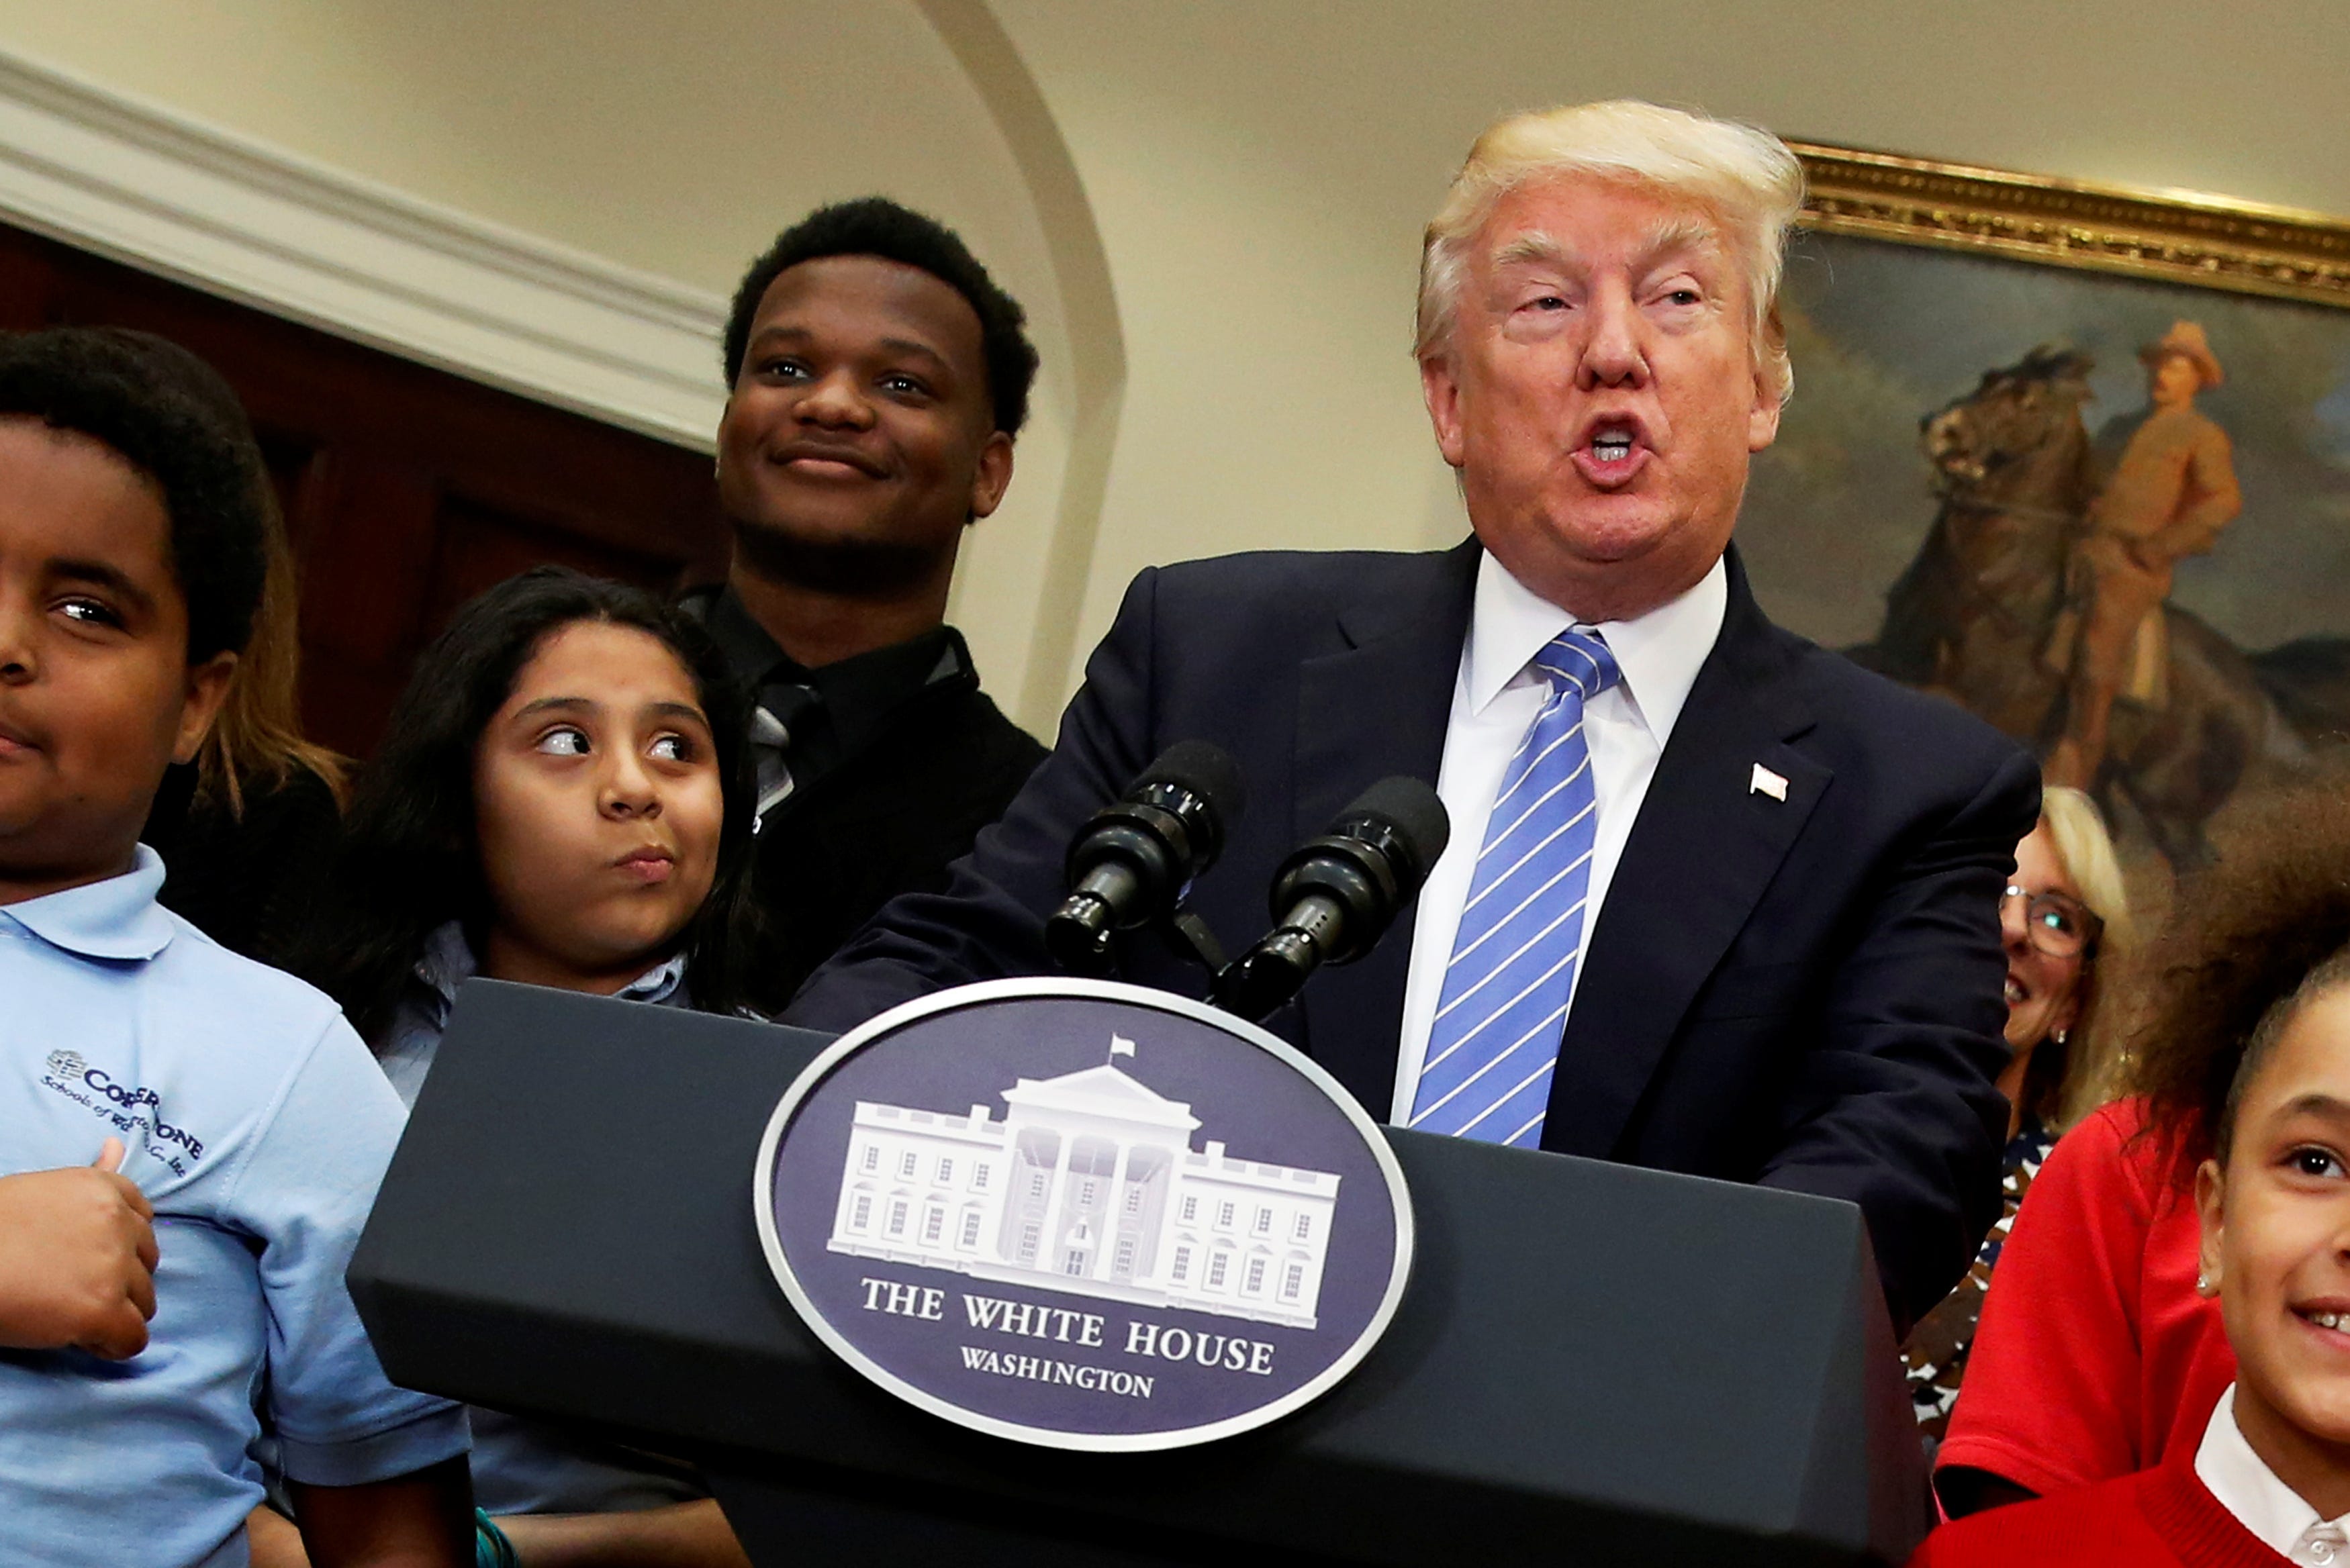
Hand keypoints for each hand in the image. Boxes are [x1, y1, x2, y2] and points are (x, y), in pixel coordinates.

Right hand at [0, 1138, 159, 1357]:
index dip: (122, 1246)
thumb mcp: (41, 1190)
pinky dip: (113, 1345)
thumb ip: (90, 1175)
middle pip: (147, 1262)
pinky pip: (133, 1338)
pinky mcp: (101, 1309)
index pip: (144, 1219)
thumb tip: (115, 1145)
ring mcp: (113, 1267)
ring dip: (117, 1313)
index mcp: (102, 1189)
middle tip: (75, 1291)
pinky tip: (85, 1341)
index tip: (92, 1260)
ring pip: (146, 1301)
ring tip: (73, 1315)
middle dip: (120, 1280)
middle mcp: (117, 1223)